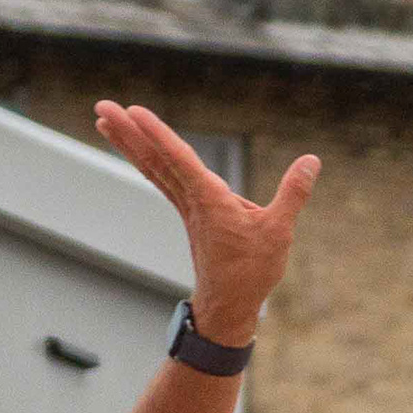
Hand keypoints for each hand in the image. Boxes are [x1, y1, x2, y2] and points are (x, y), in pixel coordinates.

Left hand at [90, 101, 318, 346]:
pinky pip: (162, 177)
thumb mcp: (278, 232)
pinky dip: (148, 158)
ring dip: (129, 142)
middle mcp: (191, 200)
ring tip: (103, 119)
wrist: (230, 305)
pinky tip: (138, 147)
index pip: (178, 159)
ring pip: (153, 166)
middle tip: (101, 106)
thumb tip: (311, 160)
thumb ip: (293, 193)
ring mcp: (187, 206)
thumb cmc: (252, 271)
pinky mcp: (190, 212)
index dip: (156, 134)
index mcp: (209, 200)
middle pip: (153, 159)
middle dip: (127, 132)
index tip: (132, 112)